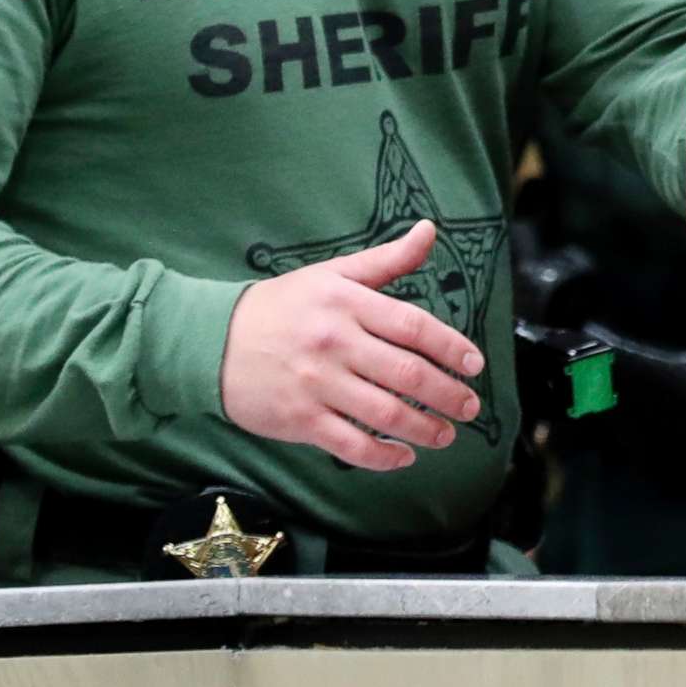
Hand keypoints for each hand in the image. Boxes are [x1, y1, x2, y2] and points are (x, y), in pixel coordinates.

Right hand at [219, 220, 485, 472]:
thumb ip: (386, 259)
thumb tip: (429, 229)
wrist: (210, 341)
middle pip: (406, 373)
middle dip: (447, 394)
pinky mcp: (299, 420)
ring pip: (384, 413)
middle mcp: (335, 342)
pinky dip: (382, 456)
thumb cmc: (281, 306)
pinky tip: (403, 457)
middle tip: (471, 406)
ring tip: (446, 435)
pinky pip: (350, 445)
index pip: (413, 326)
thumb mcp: (332, 274)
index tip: (475, 364)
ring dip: (424, 429)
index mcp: (347, 303)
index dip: (451, 347)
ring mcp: (316, 383)